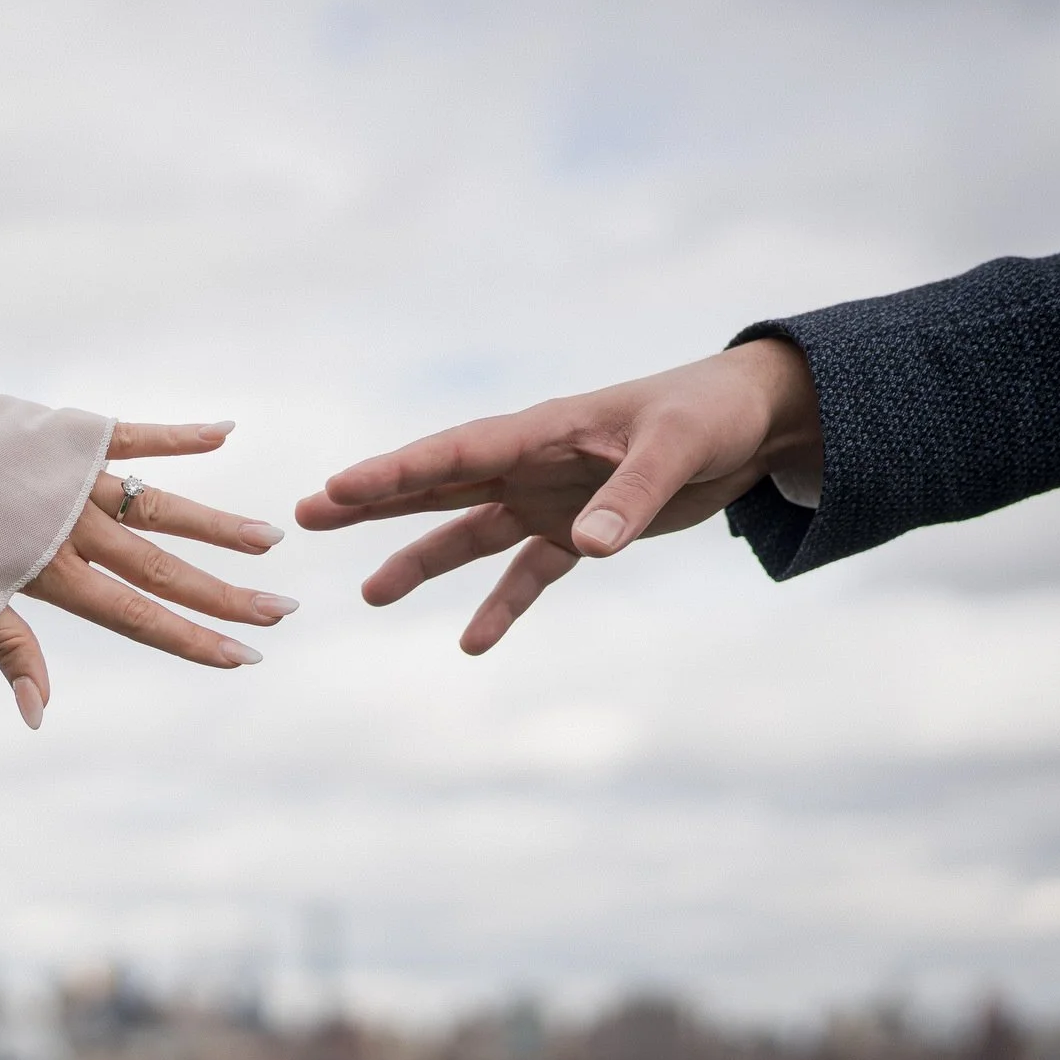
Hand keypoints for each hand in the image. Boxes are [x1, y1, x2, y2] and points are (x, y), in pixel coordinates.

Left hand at [0, 420, 295, 728]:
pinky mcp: (69, 435)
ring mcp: (76, 479)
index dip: (193, 639)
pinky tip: (225, 434)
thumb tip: (38, 719)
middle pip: (163, 567)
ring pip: (160, 507)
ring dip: (217, 526)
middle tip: (282, 609)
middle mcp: (74, 527)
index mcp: (49, 572)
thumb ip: (10, 649)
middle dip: (225, 594)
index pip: (136, 614)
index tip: (245, 656)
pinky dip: (179, 435)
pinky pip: (134, 435)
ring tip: (269, 540)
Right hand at [295, 339, 821, 653]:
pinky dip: (503, 605)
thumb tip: (587, 546)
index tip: (336, 488)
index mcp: (542, 430)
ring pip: (469, 532)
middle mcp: (531, 464)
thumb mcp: (678, 449)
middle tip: (307, 515)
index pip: (454, 454)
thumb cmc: (711, 415)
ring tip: (370, 594)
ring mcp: (549, 498)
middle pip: (437, 486)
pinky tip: (472, 644)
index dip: (393, 473)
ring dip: (420, 560)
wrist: (752, 421)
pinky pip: (529, 573)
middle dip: (372, 502)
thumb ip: (630, 495)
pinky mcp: (580, 529)